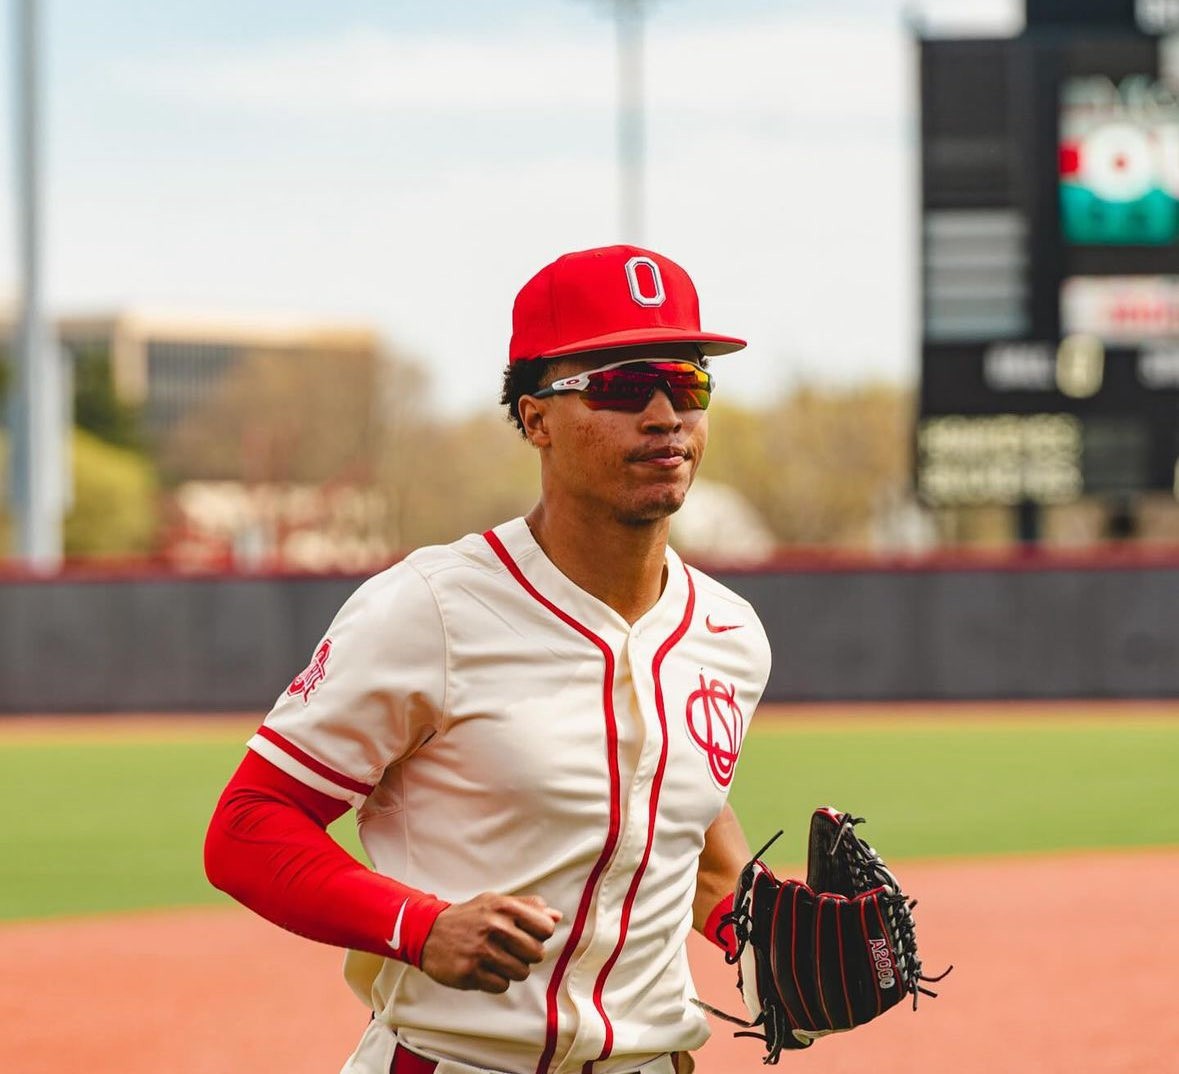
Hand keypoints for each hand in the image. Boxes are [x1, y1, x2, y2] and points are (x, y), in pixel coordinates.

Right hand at [420, 893, 561, 992]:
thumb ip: (527, 907)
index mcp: (503, 907)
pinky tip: (485, 969)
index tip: (529, 935)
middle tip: (512, 950)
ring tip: (498, 959)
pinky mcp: (469, 973)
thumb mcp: (496, 902)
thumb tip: (556, 916)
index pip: (546, 928)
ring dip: (513, 969)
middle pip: (536, 953)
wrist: (428, 931)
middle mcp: (493, 927)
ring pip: (521, 972)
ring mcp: (481, 951)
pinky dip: (497, 981)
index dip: (541, 934)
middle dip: (528, 955)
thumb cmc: (469, 917)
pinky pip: (502, 986)